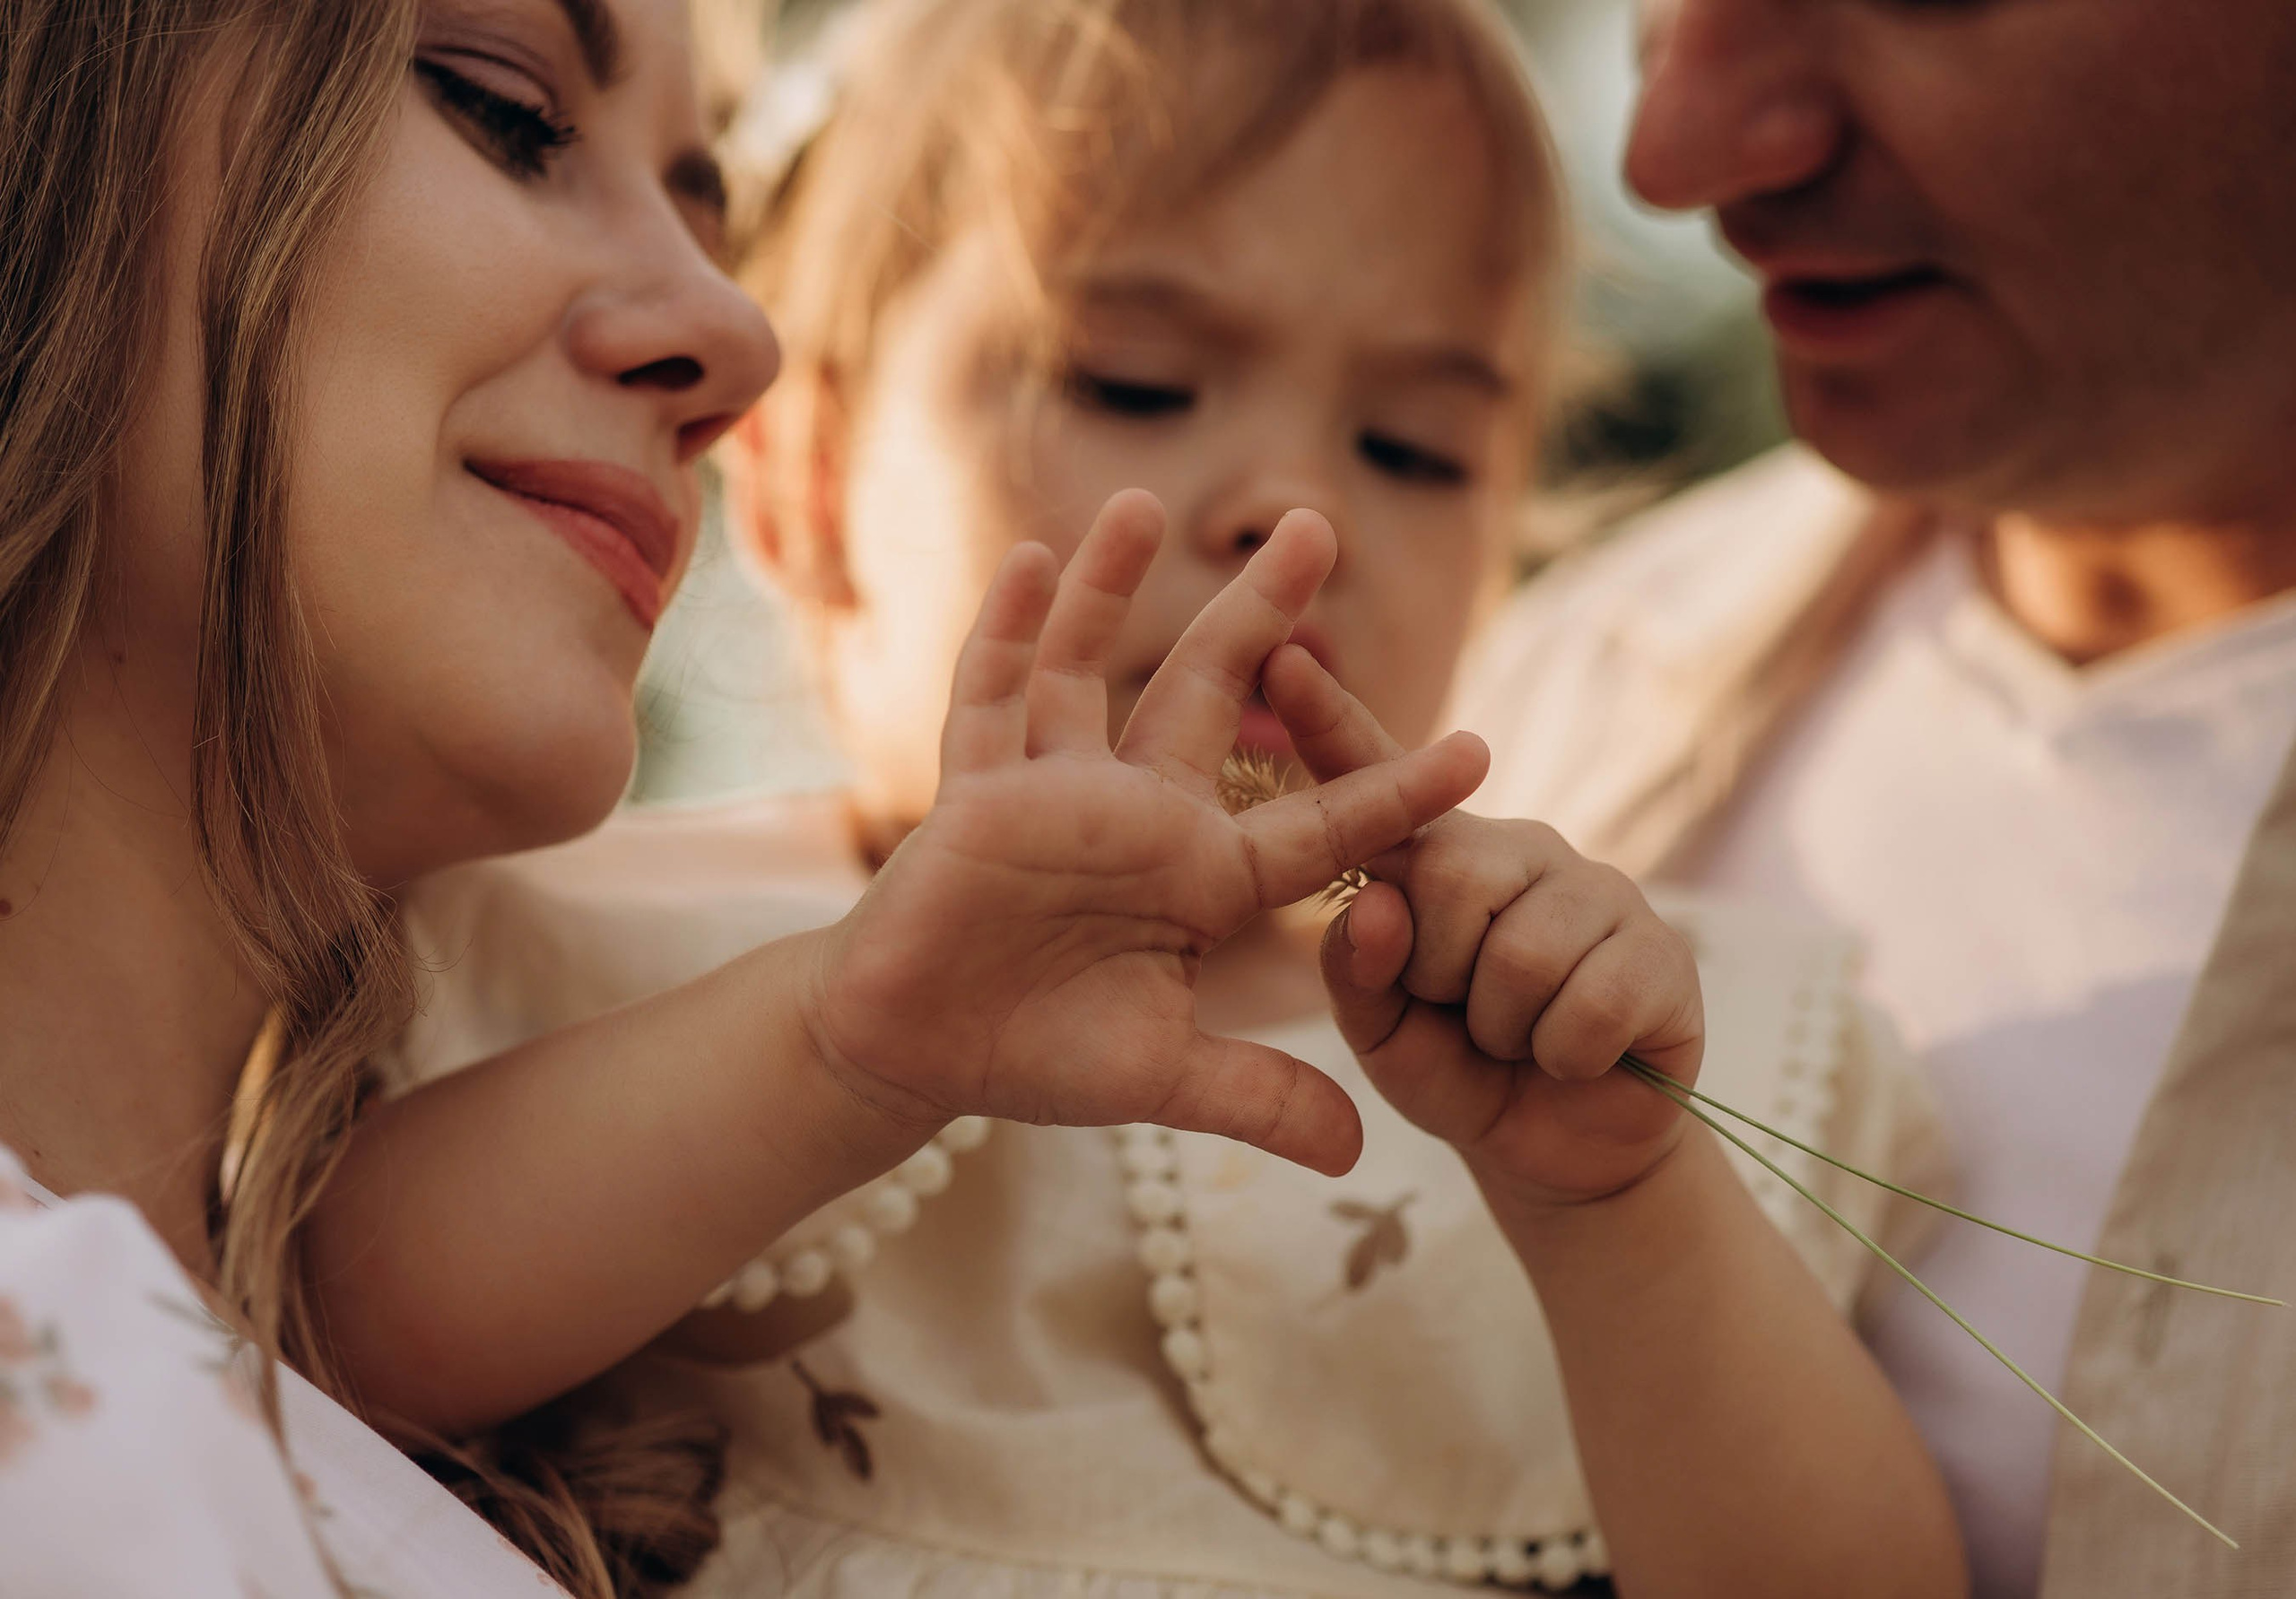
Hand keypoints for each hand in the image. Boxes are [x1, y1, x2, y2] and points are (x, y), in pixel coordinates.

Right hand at [805, 490, 1488, 1175]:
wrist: (915, 1052)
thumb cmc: (1036, 1053)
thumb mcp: (1163, 1077)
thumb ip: (1257, 1099)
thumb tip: (1361, 1154)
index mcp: (1198, 878)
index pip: (1315, 824)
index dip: (1392, 790)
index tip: (1480, 750)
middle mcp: (1136, 815)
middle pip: (1209, 693)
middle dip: (1263, 614)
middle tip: (1320, 526)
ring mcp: (1053, 792)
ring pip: (1090, 668)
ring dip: (1116, 588)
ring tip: (1149, 502)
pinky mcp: (975, 792)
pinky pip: (990, 697)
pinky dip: (1008, 630)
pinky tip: (1036, 559)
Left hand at [1263, 645, 1703, 1205]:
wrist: (1558, 1155)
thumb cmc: (1458, 1074)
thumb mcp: (1380, 1034)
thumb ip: (1358, 971)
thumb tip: (1380, 901)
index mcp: (1434, 858)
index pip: (1374, 775)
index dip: (1327, 719)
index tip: (1278, 658)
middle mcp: (1516, 849)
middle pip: (1453, 877)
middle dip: (1443, 974)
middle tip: (1467, 1014)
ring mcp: (1599, 889)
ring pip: (1521, 952)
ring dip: (1505, 1028)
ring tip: (1521, 1038)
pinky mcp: (1663, 948)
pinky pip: (1588, 1006)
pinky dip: (1567, 1058)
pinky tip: (1580, 1058)